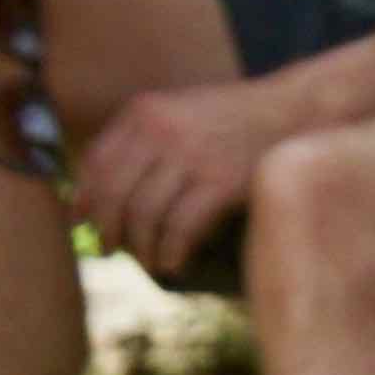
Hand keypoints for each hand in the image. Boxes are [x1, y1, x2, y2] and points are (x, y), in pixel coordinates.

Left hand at [71, 73, 311, 277]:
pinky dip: (172, 251)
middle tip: (109, 251)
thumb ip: (144, 139)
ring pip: (144, 214)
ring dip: (141, 247)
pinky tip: (174, 263)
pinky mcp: (221, 182)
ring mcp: (192, 157)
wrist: (293, 111)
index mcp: (144, 112)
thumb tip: (104, 185)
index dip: (84, 199)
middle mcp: (161, 132)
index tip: (82, 224)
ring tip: (148, 263)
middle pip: (114, 192)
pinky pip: (181, 227)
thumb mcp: (180, 112)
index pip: (96, 162)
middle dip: (107, 229)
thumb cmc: (236, 119)